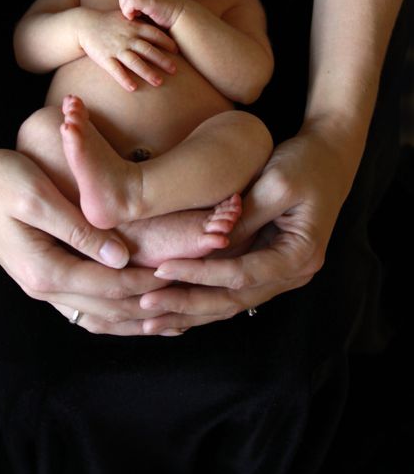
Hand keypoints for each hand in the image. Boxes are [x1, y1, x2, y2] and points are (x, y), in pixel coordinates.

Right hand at [0, 146, 167, 333]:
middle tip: (189, 299)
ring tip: (173, 314)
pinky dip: (113, 310)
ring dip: (134, 315)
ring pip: (97, 313)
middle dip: (149, 305)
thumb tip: (120, 257)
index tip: (182, 277)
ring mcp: (42, 284)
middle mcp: (43, 287)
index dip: (148, 283)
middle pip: (107, 308)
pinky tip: (135, 308)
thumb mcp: (37, 197)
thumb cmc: (0, 179)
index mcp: (44, 270)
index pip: (109, 285)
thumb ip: (78, 229)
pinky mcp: (43, 274)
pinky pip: (84, 304)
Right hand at [78, 8, 176, 90]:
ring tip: (158, 82)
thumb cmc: (108, 21)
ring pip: (134, 62)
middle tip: (174, 70)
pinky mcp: (105, 58)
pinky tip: (133, 88)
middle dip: (162, 60)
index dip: (167, 42)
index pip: (154, 34)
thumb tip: (159, 23)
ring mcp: (116, 48)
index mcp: (134, 27)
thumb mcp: (125, 17)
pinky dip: (124, 79)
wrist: (84, 24)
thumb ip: (141, 22)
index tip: (177, 51)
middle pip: (148, 50)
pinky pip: (116, 70)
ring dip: (147, 72)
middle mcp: (127, 38)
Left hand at [118, 0, 185, 27]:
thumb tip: (122, 1)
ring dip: (125, 7)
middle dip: (123, 2)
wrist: (181, 17)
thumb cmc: (164, 12)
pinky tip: (135, 17)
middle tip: (132, 12)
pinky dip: (128, 11)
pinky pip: (129, 2)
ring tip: (134, 15)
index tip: (132, 9)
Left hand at [136, 123, 358, 333]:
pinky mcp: (265, 263)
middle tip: (145, 304)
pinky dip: (202, 297)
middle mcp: (292, 274)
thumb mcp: (275, 185)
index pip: (240, 276)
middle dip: (186, 304)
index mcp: (299, 256)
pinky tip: (173, 308)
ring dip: (190, 310)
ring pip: (229, 302)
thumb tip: (210, 244)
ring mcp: (280, 273)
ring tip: (150, 316)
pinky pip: (231, 289)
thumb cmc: (305, 164)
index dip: (199, 274)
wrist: (329, 157)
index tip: (161, 269)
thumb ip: (245, 217)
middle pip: (232, 299)